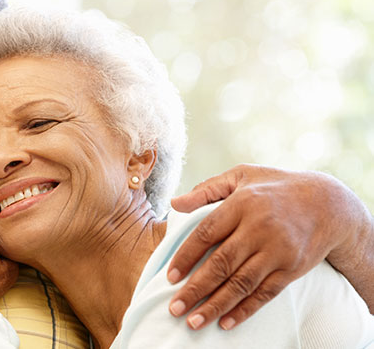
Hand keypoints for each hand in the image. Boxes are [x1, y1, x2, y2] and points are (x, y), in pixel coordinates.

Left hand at [166, 164, 373, 329]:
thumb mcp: (241, 176)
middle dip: (196, 288)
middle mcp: (259, 228)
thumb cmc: (275, 187)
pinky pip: (265, 293)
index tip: (170, 276)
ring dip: (216, 305)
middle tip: (175, 307)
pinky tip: (226, 322)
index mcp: (242, 204)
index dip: (186, 256)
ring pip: (241, 283)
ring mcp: (278, 250)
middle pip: (222, 263)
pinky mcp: (292, 268)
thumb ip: (207, 190)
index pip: (206, 233)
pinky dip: (245, 310)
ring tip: (194, 321)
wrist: (328, 204)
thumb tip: (174, 203)